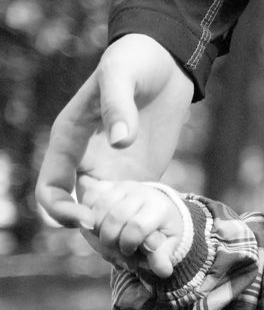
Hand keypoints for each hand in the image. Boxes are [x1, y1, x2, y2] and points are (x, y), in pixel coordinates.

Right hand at [35, 34, 193, 228]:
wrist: (166, 60)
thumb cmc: (134, 61)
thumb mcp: (121, 75)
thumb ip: (117, 106)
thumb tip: (120, 141)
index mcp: (69, 141)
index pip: (52, 187)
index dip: (62, 210)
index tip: (88, 220)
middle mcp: (89, 162)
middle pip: (82, 211)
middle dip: (98, 234)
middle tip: (127, 246)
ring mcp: (118, 170)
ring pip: (110, 216)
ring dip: (124, 234)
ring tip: (147, 249)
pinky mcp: (145, 173)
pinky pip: (138, 207)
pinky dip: (146, 223)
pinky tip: (163, 235)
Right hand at [78, 176, 184, 276]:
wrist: (156, 209)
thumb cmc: (162, 230)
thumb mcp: (168, 245)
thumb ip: (162, 256)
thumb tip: (163, 271)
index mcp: (158, 207)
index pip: (137, 226)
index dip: (128, 244)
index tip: (131, 251)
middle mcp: (140, 192)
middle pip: (113, 219)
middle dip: (111, 241)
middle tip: (116, 249)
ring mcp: (121, 187)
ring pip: (97, 211)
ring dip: (96, 232)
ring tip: (108, 240)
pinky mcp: (106, 185)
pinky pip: (87, 200)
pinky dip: (87, 217)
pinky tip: (97, 227)